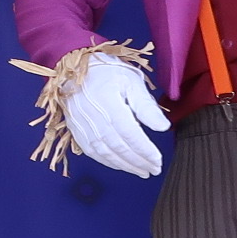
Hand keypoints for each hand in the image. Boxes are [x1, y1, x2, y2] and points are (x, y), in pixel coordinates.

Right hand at [70, 57, 169, 177]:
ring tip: (140, 171)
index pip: (130, 134)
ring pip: (104, 152)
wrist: (73, 66)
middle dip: (138, 161)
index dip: (145, 150)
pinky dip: (106, 161)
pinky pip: (91, 151)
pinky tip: (119, 165)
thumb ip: (146, 106)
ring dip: (124, 165)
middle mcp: (93, 117)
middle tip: (153, 169)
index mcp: (109, 103)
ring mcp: (82, 125)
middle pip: (118, 147)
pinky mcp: (76, 129)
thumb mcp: (131, 81)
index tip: (158, 160)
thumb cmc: (106, 71)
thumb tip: (163, 127)